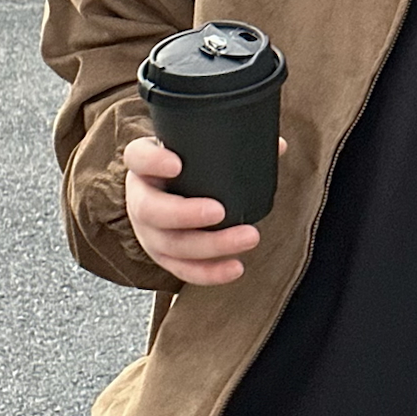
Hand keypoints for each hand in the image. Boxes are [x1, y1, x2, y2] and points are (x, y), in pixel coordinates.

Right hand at [123, 135, 285, 285]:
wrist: (166, 190)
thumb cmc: (184, 165)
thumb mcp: (195, 149)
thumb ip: (232, 143)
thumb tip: (278, 146)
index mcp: (144, 166)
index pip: (138, 157)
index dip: (153, 162)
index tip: (177, 164)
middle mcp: (139, 199)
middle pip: (151, 210)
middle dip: (186, 214)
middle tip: (221, 211)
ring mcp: (148, 232)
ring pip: (170, 245)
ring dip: (210, 246)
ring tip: (248, 237)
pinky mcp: (162, 256)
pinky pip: (182, 270)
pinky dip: (209, 273)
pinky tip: (236, 267)